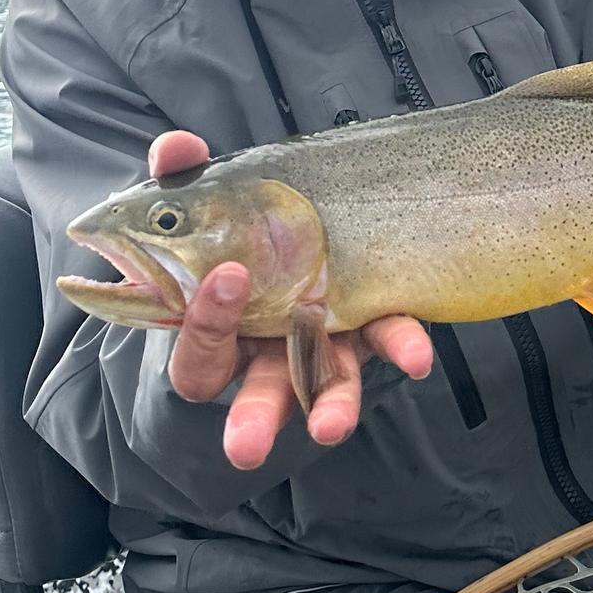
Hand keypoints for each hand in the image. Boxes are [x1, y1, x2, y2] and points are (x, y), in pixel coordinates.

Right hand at [150, 131, 431, 469]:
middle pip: (255, 391)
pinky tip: (418, 357)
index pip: (199, 346)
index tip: (228, 279)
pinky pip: (388, 337)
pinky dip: (402, 343)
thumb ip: (182, 177)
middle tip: (245, 446)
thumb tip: (174, 147)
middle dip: (252, 417)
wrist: (301, 216)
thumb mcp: (203, 201)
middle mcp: (269, 346)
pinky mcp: (370, 323)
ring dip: (330, 406)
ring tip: (331, 428)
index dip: (205, 323)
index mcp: (218, 325)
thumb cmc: (234, 227)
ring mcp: (323, 341)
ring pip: (323, 384)